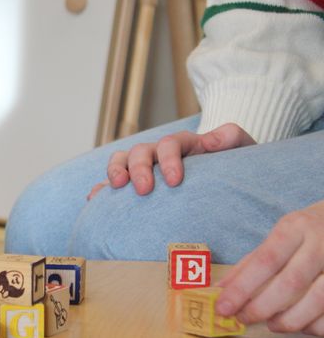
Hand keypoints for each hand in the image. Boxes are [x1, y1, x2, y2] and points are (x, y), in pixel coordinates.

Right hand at [87, 123, 254, 199]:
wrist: (232, 181)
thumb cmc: (236, 167)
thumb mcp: (241, 148)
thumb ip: (231, 138)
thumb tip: (213, 139)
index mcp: (183, 144)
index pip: (169, 143)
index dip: (168, 159)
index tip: (174, 181)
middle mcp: (159, 153)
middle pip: (140, 151)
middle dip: (139, 168)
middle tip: (144, 190)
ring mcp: (145, 168)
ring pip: (121, 160)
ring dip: (115, 172)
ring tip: (116, 188)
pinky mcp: (135, 185)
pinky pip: (112, 183)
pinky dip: (102, 188)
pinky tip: (95, 199)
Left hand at [215, 200, 323, 335]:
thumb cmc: (306, 233)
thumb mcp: (278, 237)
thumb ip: (250, 264)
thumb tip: (220, 291)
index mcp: (295, 228)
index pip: (265, 260)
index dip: (242, 288)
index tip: (223, 308)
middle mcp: (321, 244)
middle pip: (291, 282)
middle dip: (262, 307)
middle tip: (244, 319)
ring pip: (318, 300)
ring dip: (290, 320)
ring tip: (272, 325)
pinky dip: (315, 325)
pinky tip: (303, 324)